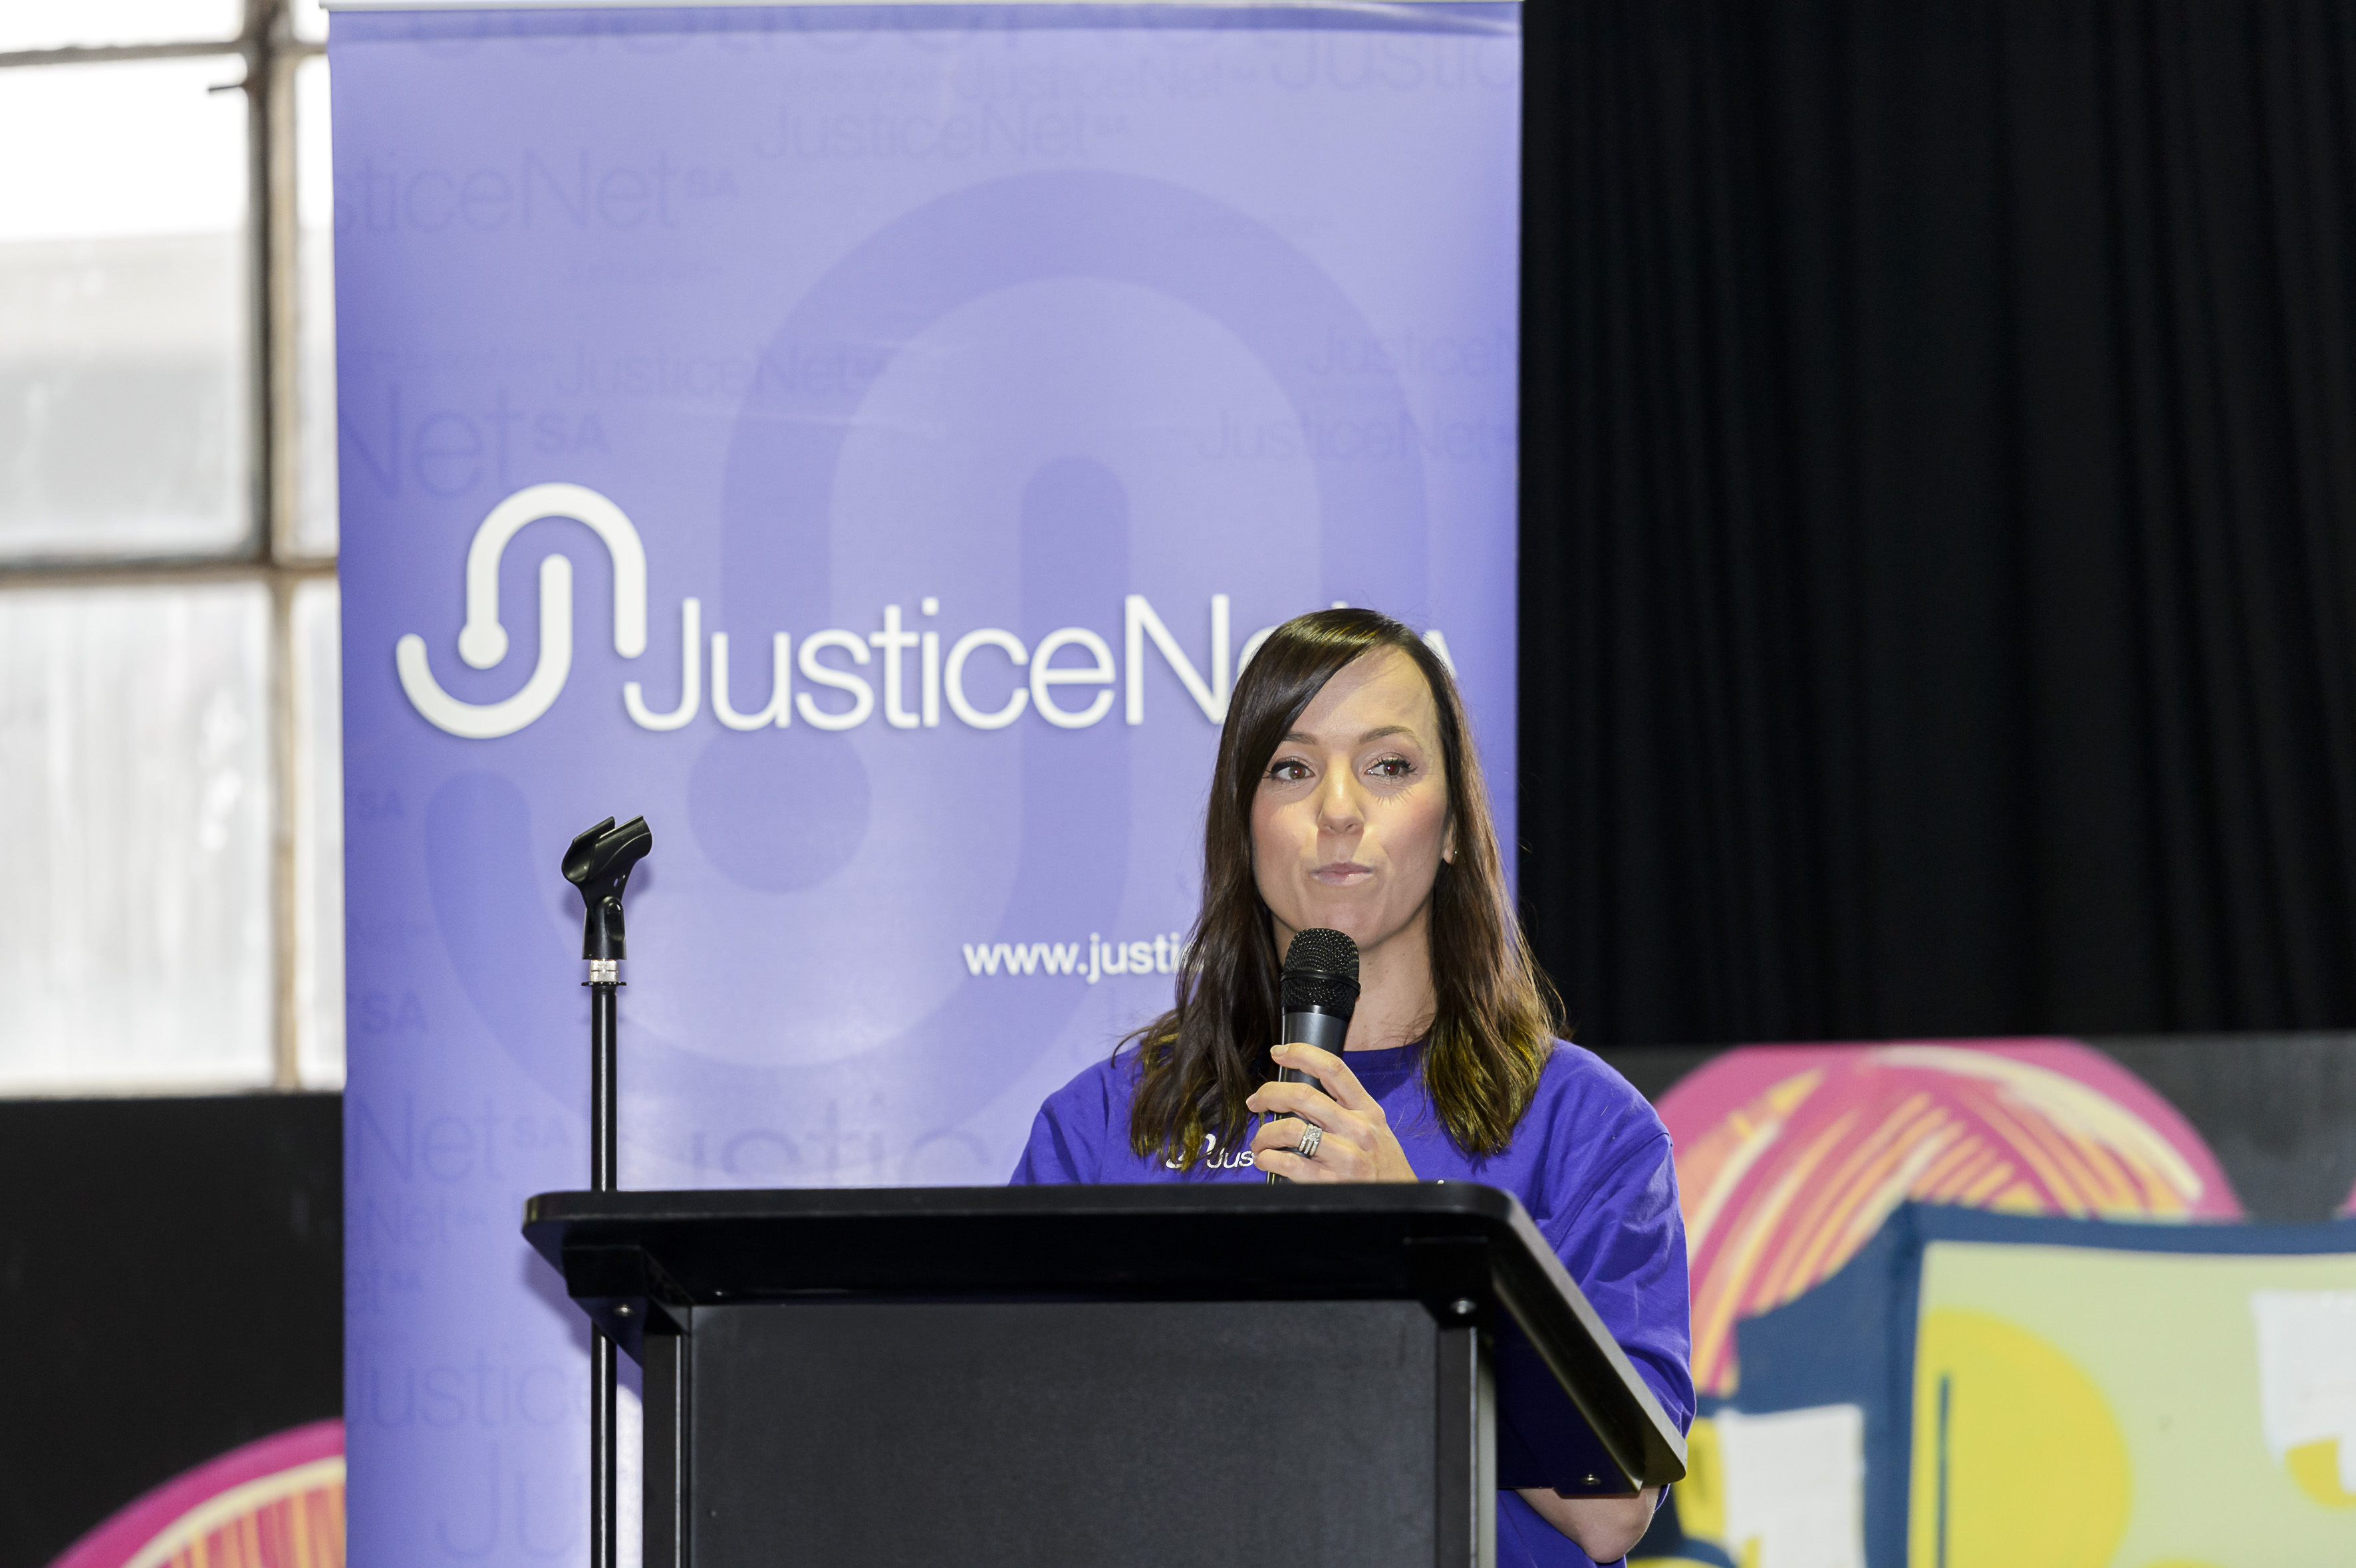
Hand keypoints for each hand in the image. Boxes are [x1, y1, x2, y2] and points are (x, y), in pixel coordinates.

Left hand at [1245, 1042, 1419, 1182]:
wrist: (1401, 1201)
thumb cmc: (1384, 1166)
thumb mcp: (1376, 1129)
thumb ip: (1348, 1110)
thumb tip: (1302, 1095)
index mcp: (1367, 1110)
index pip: (1333, 1069)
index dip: (1301, 1053)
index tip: (1279, 1052)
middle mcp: (1357, 1129)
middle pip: (1303, 1094)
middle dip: (1269, 1093)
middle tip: (1256, 1101)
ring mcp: (1344, 1156)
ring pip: (1290, 1128)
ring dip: (1265, 1132)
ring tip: (1260, 1141)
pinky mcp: (1330, 1182)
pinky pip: (1288, 1163)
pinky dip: (1268, 1159)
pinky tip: (1266, 1160)